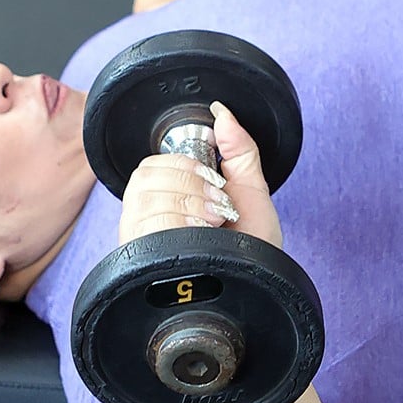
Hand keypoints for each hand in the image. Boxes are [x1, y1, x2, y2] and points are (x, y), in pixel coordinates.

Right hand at [118, 101, 283, 249]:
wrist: (260, 289)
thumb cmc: (252, 250)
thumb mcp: (251, 191)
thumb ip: (239, 149)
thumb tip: (222, 113)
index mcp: (168, 197)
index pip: (151, 163)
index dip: (184, 165)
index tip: (216, 181)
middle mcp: (148, 218)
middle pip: (143, 179)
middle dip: (188, 186)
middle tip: (218, 208)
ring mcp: (143, 242)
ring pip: (143, 202)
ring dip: (186, 208)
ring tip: (212, 225)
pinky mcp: (142, 264)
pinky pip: (146, 231)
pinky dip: (177, 228)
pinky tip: (197, 239)